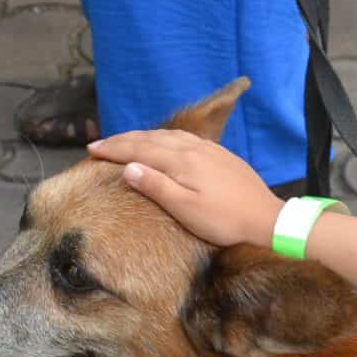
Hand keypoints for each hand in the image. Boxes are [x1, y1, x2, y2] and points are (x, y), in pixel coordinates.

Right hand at [87, 129, 280, 247]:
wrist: (266, 219)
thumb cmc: (225, 221)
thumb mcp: (186, 210)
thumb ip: (156, 186)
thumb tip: (127, 167)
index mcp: (181, 161)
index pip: (138, 149)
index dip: (113, 148)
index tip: (90, 149)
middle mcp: (193, 149)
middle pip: (150, 138)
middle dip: (122, 140)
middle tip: (99, 144)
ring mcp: (208, 149)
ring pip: (167, 136)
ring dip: (142, 137)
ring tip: (124, 142)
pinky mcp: (219, 155)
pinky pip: (183, 138)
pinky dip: (163, 138)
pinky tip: (162, 143)